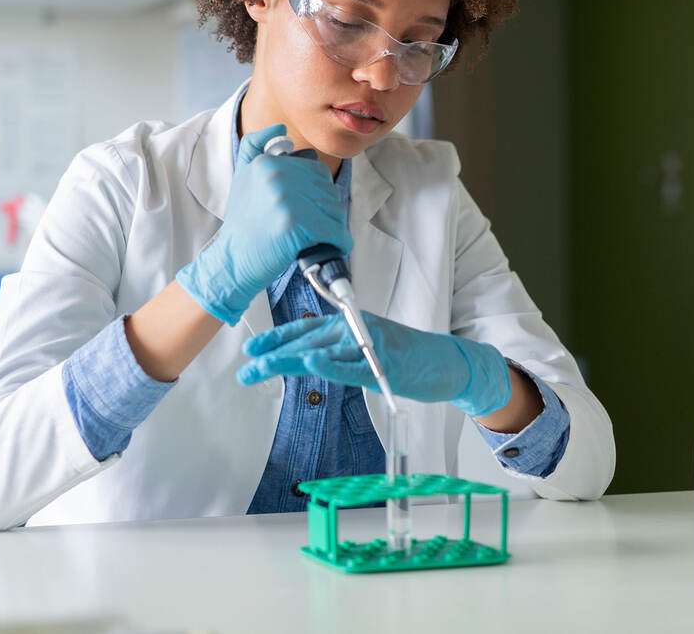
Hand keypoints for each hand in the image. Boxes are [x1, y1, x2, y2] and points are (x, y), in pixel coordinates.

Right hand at [176, 124, 352, 325]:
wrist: (232, 260)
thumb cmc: (243, 223)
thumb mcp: (243, 177)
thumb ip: (257, 146)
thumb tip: (282, 128)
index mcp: (267, 162)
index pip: (316, 169)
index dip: (318, 192)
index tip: (309, 209)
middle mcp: (276, 176)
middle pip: (327, 189)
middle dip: (327, 209)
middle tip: (315, 227)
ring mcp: (285, 200)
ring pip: (334, 209)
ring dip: (334, 226)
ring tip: (320, 238)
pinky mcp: (294, 225)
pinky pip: (334, 231)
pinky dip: (339, 242)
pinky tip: (331, 247)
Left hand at [237, 310, 511, 416]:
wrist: (449, 362)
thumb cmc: (408, 358)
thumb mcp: (367, 353)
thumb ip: (340, 353)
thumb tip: (308, 356)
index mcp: (348, 326)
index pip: (305, 330)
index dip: (276, 339)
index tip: (251, 349)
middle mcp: (354, 330)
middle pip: (305, 340)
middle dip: (272, 354)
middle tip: (245, 367)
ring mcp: (369, 345)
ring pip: (321, 350)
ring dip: (288, 359)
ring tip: (260, 367)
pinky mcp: (385, 363)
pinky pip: (352, 366)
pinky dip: (330, 364)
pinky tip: (309, 362)